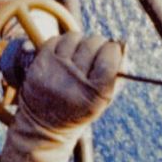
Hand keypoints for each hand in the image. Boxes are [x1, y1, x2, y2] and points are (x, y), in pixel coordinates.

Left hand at [0, 32, 124, 161]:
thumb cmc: (83, 105)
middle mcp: (73, 82)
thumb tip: (122, 43)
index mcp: (94, 95)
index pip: (109, 59)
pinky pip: (56, 39)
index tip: (112, 51)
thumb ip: (118, 72)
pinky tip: (66, 55)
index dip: (113, 50)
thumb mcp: (105, 98)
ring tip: (81, 52)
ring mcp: (54, 72)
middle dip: (99, 44)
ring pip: (74, 37)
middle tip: (97, 51)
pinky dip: (64, 42)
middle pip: (93, 44)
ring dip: (81, 41)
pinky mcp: (39, 64)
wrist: (46, 123)